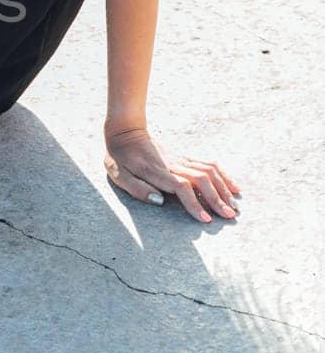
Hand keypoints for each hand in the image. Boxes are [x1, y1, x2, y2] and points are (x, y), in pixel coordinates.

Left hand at [103, 125, 241, 222]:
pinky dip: (224, 176)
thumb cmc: (120, 157)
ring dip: (224, 189)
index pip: (182, 187)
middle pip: (202, 180)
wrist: (126, 132)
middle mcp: (174, 164)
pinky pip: (209, 165)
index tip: (205, 220)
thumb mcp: (118, 175)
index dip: (195, 204)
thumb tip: (159, 201)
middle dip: (217, 200)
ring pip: (209, 171)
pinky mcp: (185, 157)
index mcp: (157, 172)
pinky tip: (234, 187)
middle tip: (229, 217)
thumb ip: (137, 189)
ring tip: (234, 207)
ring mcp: (182, 159)